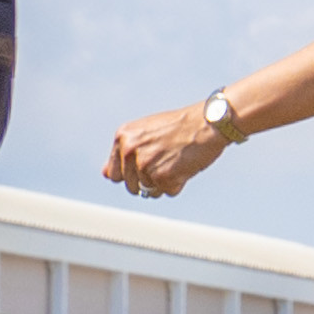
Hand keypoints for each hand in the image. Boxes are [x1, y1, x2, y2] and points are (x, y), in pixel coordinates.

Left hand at [107, 104, 222, 197]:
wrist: (207, 122)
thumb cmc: (180, 126)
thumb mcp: (145, 133)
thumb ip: (125, 153)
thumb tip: (105, 174)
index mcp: (123, 138)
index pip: (114, 174)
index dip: (132, 174)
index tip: (147, 164)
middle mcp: (130, 151)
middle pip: (132, 186)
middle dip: (149, 180)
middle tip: (167, 160)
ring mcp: (145, 165)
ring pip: (151, 191)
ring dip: (166, 181)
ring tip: (177, 160)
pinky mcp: (163, 177)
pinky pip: (169, 192)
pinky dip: (179, 183)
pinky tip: (185, 165)